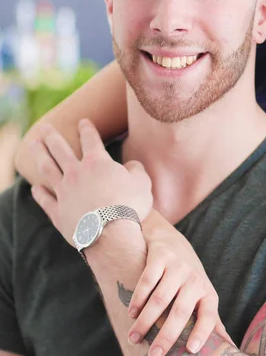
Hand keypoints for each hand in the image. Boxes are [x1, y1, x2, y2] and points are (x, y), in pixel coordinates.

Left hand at [30, 119, 152, 245]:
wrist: (111, 234)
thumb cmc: (129, 205)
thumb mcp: (143, 182)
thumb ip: (136, 169)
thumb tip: (131, 166)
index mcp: (98, 162)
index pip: (90, 139)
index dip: (87, 128)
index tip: (83, 121)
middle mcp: (77, 173)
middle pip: (61, 150)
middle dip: (52, 136)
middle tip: (45, 127)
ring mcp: (64, 192)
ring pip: (48, 169)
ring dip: (40, 156)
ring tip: (34, 146)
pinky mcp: (58, 212)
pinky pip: (45, 199)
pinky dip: (39, 193)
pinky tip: (34, 188)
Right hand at [126, 210, 231, 355]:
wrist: (171, 241)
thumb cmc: (189, 279)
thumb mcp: (204, 296)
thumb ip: (213, 322)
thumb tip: (230, 348)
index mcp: (207, 293)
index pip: (209, 315)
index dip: (202, 332)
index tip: (191, 350)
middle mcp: (195, 279)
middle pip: (180, 311)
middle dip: (166, 336)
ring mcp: (178, 267)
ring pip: (160, 299)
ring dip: (145, 321)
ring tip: (133, 339)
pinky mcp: (160, 257)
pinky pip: (148, 281)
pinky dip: (138, 299)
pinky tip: (132, 314)